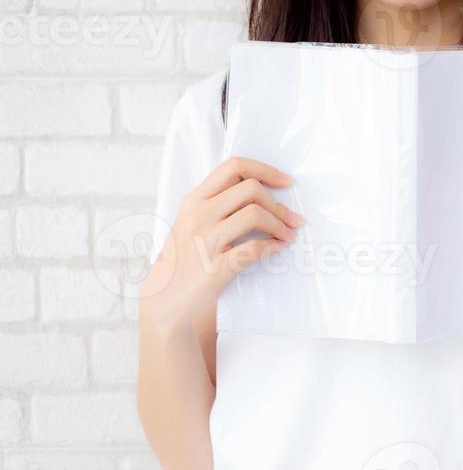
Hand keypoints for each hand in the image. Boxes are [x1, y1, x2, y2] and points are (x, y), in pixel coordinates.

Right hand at [139, 156, 303, 331]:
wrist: (164, 301)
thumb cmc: (185, 259)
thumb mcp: (193, 223)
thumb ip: (219, 204)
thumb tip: (265, 192)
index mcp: (194, 200)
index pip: (234, 167)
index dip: (266, 170)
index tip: (286, 182)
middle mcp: (197, 215)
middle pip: (251, 189)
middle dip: (278, 204)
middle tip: (292, 219)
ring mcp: (204, 241)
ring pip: (255, 214)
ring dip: (279, 224)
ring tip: (287, 235)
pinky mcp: (215, 267)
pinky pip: (254, 248)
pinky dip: (273, 247)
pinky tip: (277, 248)